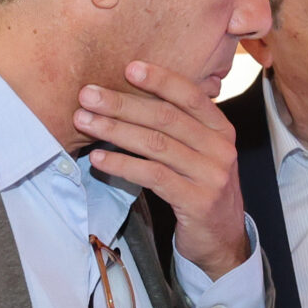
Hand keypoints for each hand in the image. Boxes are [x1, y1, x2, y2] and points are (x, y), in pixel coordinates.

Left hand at [75, 61, 250, 278]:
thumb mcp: (198, 154)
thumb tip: (127, 100)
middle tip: (88, 96)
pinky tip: (99, 159)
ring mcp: (211, 175)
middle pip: (166, 118)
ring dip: (115, 131)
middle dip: (122, 104)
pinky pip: (152, 176)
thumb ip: (177, 129)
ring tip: (84, 122)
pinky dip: (122, 164)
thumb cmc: (199, 190)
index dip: (159, 79)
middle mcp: (220, 148)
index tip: (128, 68)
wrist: (222, 240)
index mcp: (221, 129)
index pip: (190, 96)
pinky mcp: (197, 201)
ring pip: (156, 144)